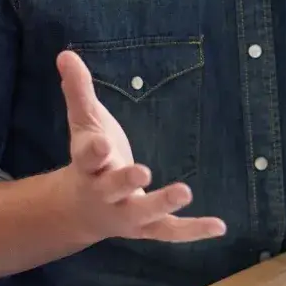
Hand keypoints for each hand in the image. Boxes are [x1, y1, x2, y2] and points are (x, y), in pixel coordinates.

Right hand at [55, 51, 226, 244]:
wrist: (80, 210)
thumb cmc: (90, 159)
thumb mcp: (84, 124)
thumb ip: (78, 91)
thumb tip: (65, 54)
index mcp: (88, 166)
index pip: (87, 157)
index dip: (94, 152)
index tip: (101, 145)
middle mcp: (104, 193)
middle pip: (113, 188)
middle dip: (125, 181)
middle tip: (142, 172)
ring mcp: (126, 214)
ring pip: (143, 212)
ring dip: (162, 203)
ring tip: (185, 192)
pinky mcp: (146, 228)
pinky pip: (170, 231)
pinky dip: (193, 230)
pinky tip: (220, 227)